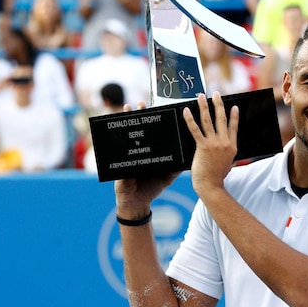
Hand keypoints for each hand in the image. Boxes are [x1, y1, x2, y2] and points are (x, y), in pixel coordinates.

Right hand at [114, 102, 180, 217]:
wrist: (138, 202)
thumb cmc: (152, 187)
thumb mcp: (167, 175)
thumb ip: (177, 166)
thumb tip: (191, 156)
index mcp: (152, 151)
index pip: (155, 132)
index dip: (157, 121)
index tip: (161, 108)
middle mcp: (141, 149)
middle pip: (142, 128)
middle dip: (141, 115)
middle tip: (144, 103)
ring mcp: (129, 153)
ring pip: (129, 133)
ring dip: (128, 119)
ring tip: (129, 107)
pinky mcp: (121, 160)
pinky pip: (119, 146)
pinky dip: (117, 136)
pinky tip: (116, 126)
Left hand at [182, 92, 238, 194]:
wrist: (211, 186)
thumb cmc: (217, 177)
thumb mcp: (228, 164)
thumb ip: (227, 154)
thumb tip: (227, 150)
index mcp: (232, 147)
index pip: (234, 127)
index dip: (234, 116)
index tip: (234, 107)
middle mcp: (224, 143)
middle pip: (222, 119)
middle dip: (218, 104)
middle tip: (215, 93)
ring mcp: (214, 144)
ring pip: (209, 121)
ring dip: (204, 106)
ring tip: (201, 96)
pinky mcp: (203, 147)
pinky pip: (195, 129)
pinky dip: (190, 119)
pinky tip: (187, 111)